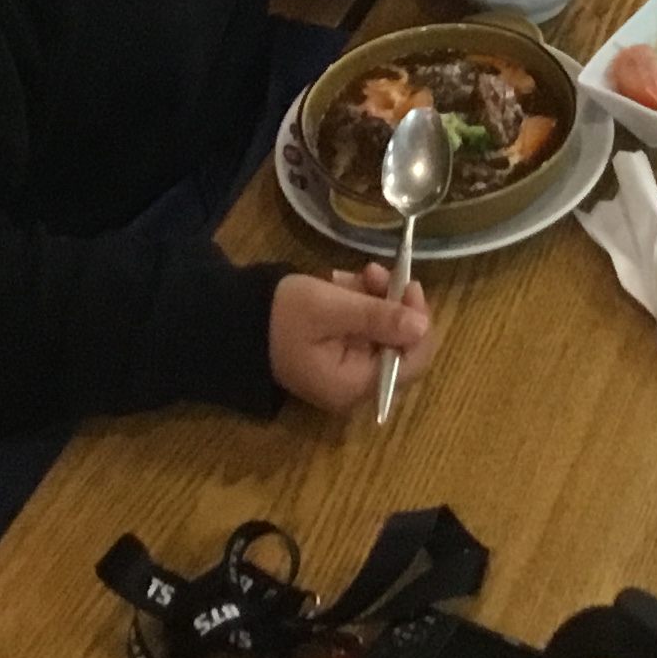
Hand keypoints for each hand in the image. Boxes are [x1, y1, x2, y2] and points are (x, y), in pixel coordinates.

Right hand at [269, 264, 435, 413]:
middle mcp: (355, 386)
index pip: (413, 362)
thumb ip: (378, 317)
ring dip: (373, 299)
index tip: (408, 286)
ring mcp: (345, 372)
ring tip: (349, 275)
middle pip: (399, 345)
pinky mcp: (337, 356)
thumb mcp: (332, 308)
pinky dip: (358, 305)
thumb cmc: (282, 315)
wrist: (234, 322)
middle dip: (391, 304)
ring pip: (382, 332)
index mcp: (355, 384)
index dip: (418, 323)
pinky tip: (340, 285)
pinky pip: (362, 331)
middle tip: (374, 271)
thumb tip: (422, 326)